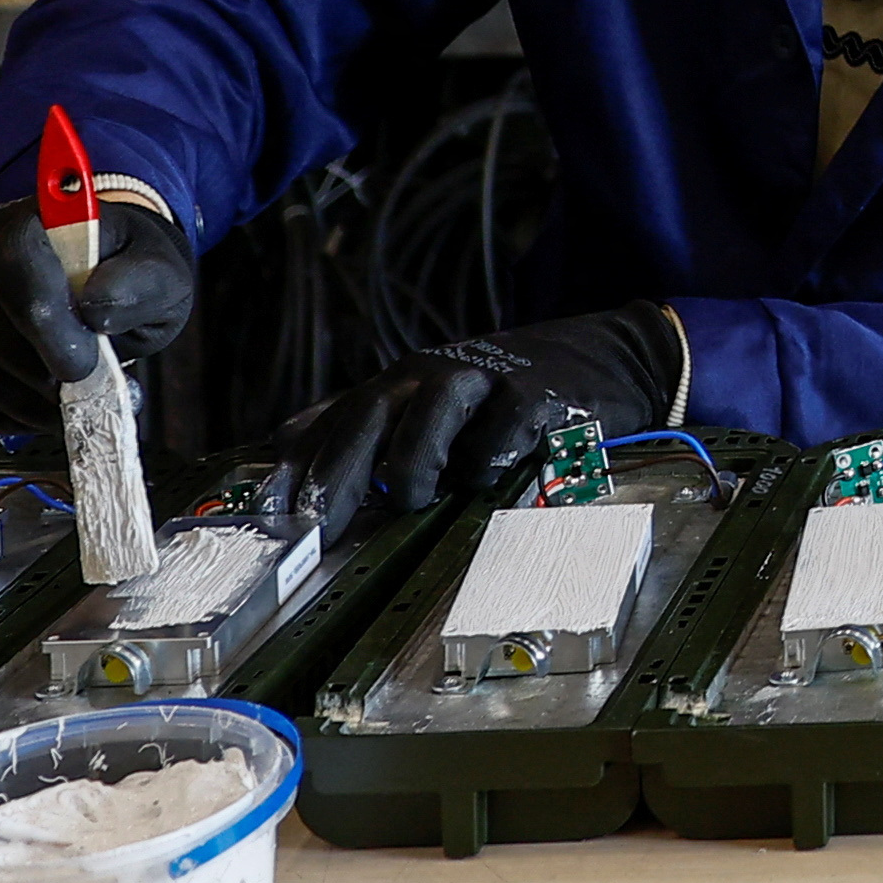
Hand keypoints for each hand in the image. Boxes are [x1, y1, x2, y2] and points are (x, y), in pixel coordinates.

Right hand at [0, 184, 196, 430]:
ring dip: (22, 408)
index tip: (85, 368)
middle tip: (86, 398)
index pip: (18, 280)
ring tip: (66, 410)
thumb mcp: (158, 268)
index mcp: (30, 223)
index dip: (51, 337)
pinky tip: (33, 413)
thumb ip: (139, 284)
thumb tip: (97, 310)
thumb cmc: (126, 266)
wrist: (98, 262)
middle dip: (42, 382)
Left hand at [248, 304, 691, 543]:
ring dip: (413, 466)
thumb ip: (370, 425)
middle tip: (322, 526)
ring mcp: (485, 379)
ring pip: (429, 416)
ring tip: (415, 499)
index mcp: (401, 381)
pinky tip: (490, 476)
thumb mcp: (432, 401)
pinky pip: (500, 435)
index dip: (297, 468)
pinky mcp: (536, 394)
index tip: (275, 516)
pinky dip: (487, 463)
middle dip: (338, 476)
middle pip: (369, 416)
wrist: (607, 355)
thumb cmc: (507, 393)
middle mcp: (433, 373)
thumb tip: (289, 450)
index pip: (331, 420)